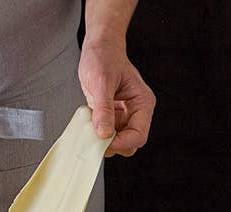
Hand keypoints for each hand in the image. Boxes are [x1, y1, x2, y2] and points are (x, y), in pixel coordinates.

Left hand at [78, 39, 155, 156]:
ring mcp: (124, 115)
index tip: (102, 141)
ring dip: (102, 140)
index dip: (121, 143)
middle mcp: (136, 111)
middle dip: (113, 144)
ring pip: (117, 141)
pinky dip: (96, 133)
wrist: (99, 48)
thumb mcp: (101, 82)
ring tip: (90, 126)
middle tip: (94, 137)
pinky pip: (106, 133)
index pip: (138, 135)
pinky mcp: (112, 116)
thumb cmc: (104, 57)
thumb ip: (103, 109)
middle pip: (130, 143)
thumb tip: (104, 133)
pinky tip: (88, 122)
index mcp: (142, 103)